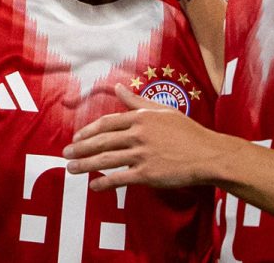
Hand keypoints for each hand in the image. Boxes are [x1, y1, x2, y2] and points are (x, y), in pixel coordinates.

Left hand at [66, 85, 244, 189]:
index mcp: (141, 118)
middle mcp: (139, 135)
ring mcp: (142, 155)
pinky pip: (120, 178)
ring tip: (71, 169)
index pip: (107, 123)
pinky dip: (104, 183)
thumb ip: (137, 101)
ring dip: (85, 165)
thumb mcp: (163, 111)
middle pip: (102, 141)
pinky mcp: (148, 174)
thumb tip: (118, 87)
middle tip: (65, 154)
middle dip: (80, 148)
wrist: (208, 155)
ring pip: (106, 160)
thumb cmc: (188, 132)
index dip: (89, 131)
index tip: (76, 138)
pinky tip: (94, 186)